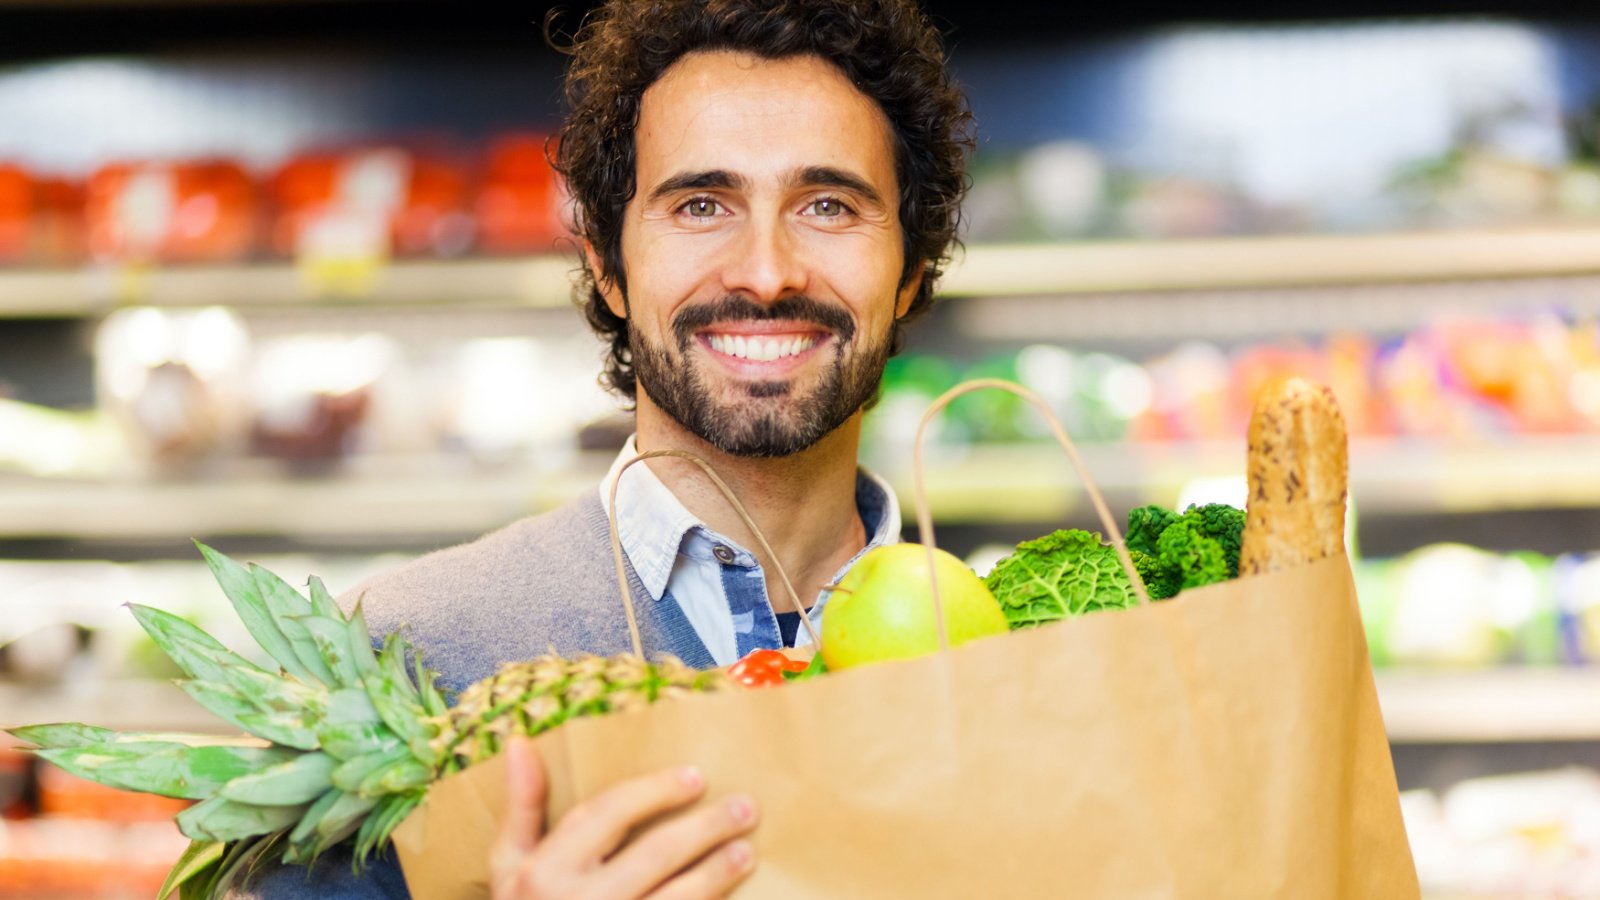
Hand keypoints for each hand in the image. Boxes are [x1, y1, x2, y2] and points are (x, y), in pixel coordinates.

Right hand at [491, 737, 758, 898]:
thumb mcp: (509, 865)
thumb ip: (521, 806)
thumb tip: (519, 742)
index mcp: (545, 870)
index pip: (609, 813)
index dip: (655, 791)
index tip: (696, 776)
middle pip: (655, 854)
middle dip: (705, 828)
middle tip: (745, 808)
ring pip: (677, 899)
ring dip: (717, 874)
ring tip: (746, 852)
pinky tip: (731, 899)